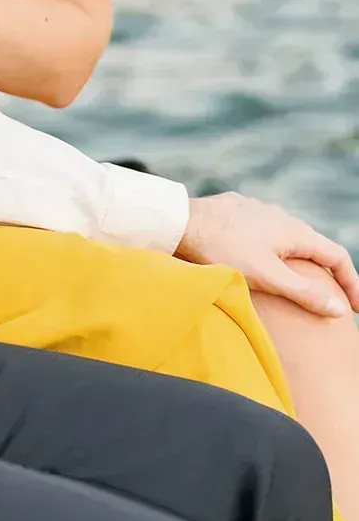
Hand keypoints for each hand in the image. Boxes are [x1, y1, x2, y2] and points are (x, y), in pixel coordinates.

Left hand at [179, 192, 358, 316]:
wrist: (179, 222)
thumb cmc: (221, 248)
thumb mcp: (266, 276)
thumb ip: (303, 292)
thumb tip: (338, 308)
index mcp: (293, 230)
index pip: (336, 256)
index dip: (351, 283)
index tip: (356, 308)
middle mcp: (280, 216)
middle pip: (313, 247)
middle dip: (324, 273)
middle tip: (328, 300)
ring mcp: (257, 211)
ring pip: (285, 240)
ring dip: (296, 262)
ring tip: (294, 285)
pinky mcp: (236, 212)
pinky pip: (262, 234)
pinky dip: (271, 252)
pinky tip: (259, 263)